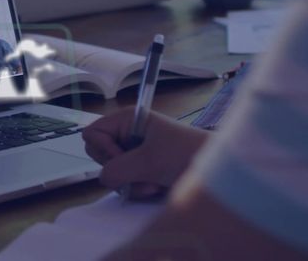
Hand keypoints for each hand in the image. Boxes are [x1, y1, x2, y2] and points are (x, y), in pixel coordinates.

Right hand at [82, 108, 208, 199]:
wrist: (215, 172)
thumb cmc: (185, 155)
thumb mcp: (149, 161)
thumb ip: (117, 168)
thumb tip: (104, 178)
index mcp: (127, 119)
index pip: (92, 134)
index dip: (103, 149)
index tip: (124, 157)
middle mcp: (127, 134)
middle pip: (98, 154)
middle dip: (117, 169)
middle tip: (139, 172)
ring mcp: (133, 152)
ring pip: (111, 172)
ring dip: (130, 183)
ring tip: (153, 183)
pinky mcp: (140, 169)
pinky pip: (123, 183)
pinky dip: (137, 189)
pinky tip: (155, 187)